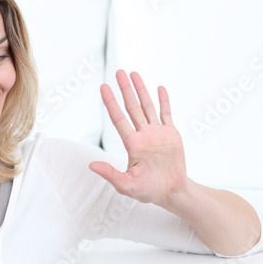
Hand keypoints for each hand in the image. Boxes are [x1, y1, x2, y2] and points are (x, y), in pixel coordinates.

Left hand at [90, 69, 187, 206]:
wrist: (171, 192)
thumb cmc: (148, 191)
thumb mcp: (127, 185)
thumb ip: (111, 174)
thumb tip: (91, 165)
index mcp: (132, 144)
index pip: (119, 118)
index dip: (111, 102)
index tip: (103, 87)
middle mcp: (143, 135)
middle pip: (131, 107)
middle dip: (124, 89)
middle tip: (118, 72)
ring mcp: (157, 133)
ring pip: (147, 106)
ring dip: (141, 90)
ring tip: (133, 74)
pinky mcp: (171, 134)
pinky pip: (166, 114)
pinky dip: (163, 101)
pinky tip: (159, 88)